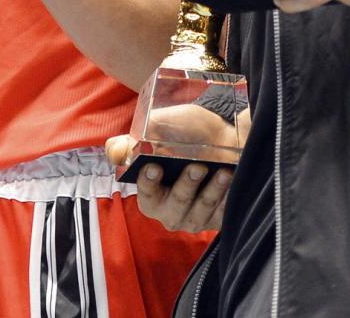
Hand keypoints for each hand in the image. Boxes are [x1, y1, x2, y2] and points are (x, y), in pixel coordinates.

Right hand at [105, 134, 232, 232]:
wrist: (222, 135)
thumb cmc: (185, 135)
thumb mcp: (159, 130)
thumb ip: (133, 141)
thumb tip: (115, 152)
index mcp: (151, 193)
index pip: (146, 193)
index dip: (149, 181)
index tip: (155, 165)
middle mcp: (170, 211)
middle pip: (175, 205)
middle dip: (186, 187)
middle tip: (197, 167)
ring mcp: (194, 217)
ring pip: (201, 210)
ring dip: (212, 191)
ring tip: (223, 172)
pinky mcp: (217, 219)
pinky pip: (223, 214)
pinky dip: (228, 198)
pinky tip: (233, 182)